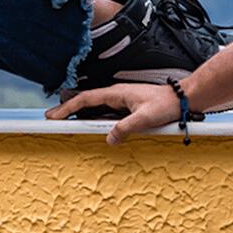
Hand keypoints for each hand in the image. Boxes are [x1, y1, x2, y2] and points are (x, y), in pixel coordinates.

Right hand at [45, 83, 180, 144]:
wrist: (181, 99)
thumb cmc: (166, 105)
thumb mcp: (145, 118)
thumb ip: (126, 128)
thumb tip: (109, 139)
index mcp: (116, 93)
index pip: (86, 99)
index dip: (68, 107)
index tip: (54, 115)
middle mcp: (116, 95)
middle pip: (85, 102)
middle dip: (67, 109)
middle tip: (51, 118)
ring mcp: (120, 101)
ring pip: (93, 107)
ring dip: (78, 113)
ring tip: (64, 121)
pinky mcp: (126, 107)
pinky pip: (103, 112)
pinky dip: (91, 117)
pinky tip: (88, 124)